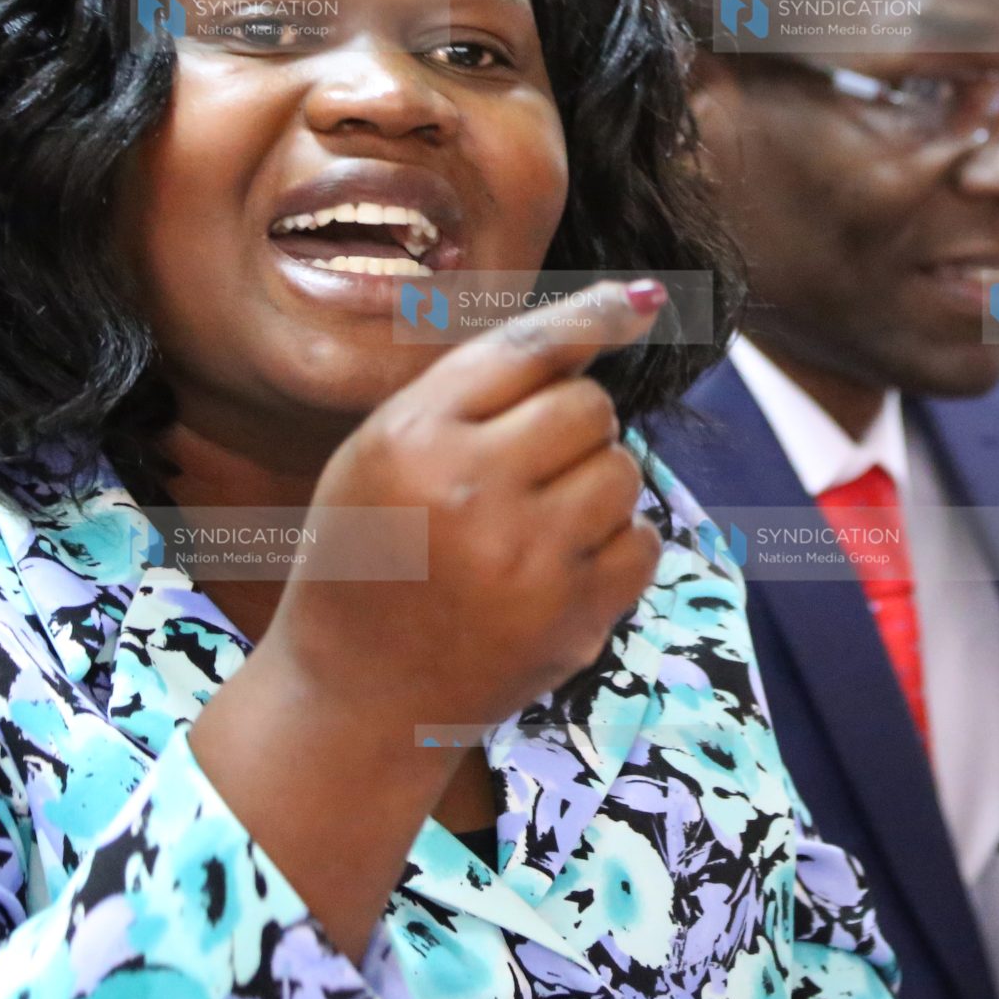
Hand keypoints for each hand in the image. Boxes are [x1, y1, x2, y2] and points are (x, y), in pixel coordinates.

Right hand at [270, 277, 669, 732]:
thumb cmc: (373, 554)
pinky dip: (614, 547)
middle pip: (589, 407)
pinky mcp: (573, 618)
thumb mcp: (385, 451)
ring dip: (594, 486)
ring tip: (534, 524)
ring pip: (623, 471)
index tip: (641, 301)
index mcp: (413, 438)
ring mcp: (529, 559)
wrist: (356, 697)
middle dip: (572, 426)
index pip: (530, 348)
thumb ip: (481, 381)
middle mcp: (472, 491)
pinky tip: (557, 569)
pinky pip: (642, 541)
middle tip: (526, 467)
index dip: (595, 318)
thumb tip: (632, 303)